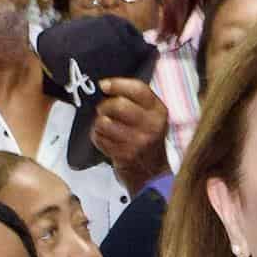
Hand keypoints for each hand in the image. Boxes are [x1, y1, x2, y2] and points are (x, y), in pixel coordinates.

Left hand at [92, 75, 171, 191]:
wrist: (151, 171)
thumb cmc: (146, 137)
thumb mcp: (151, 116)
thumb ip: (136, 100)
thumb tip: (106, 86)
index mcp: (158, 111)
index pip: (138, 90)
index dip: (118, 84)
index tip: (104, 85)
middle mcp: (151, 125)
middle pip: (119, 105)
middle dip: (104, 106)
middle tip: (102, 109)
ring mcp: (138, 142)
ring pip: (105, 122)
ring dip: (99, 123)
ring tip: (104, 126)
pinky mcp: (125, 155)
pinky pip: (100, 138)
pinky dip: (97, 137)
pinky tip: (105, 139)